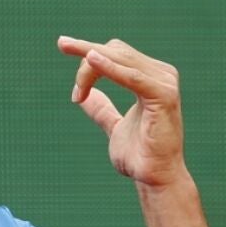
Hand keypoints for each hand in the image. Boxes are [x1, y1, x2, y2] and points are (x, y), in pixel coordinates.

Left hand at [57, 36, 188, 186]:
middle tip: (61, 49)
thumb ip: (102, 110)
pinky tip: (91, 60)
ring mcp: (164, 83)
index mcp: (151, 78)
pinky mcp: (163, 95)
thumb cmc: (139, 155)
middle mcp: (161, 75)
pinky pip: (131, 76)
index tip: (75, 95)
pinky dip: (110, 68)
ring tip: (76, 90)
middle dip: (85, 59)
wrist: (154, 177)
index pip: (115, 54)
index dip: (89, 64)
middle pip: (115, 50)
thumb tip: (86, 96)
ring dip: (89, 70)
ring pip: (119, 58)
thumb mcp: (114, 127)